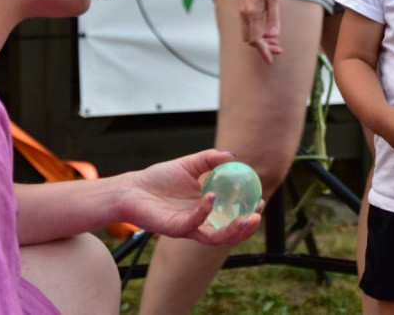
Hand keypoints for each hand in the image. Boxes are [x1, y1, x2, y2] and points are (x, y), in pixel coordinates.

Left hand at [120, 150, 262, 244]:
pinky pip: (195, 224)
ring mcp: (189, 227)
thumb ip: (210, 159)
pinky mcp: (176, 229)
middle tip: (258, 213)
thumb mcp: (189, 164)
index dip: (248, 212)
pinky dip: (205, 212)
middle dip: (247, 228)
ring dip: (234, 230)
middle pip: (229, 233)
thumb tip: (233, 155)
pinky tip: (211, 197)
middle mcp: (200, 222)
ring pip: (216, 238)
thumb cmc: (158, 178)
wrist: (132, 188)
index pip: (232, 216)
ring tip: (247, 217)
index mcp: (206, 209)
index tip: (261, 200)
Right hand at [240, 0, 282, 62]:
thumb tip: (274, 35)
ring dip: (261, 40)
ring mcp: (242, 11)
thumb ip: (273, 18)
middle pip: (250, 39)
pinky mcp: (243, 8)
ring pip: (248, 33)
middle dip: (263, 47)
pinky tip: (268, 32)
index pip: (255, 39)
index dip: (263, 51)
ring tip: (275, 43)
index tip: (271, 58)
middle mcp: (244, 14)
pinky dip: (257, 33)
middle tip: (278, 50)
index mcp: (252, 13)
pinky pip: (248, 26)